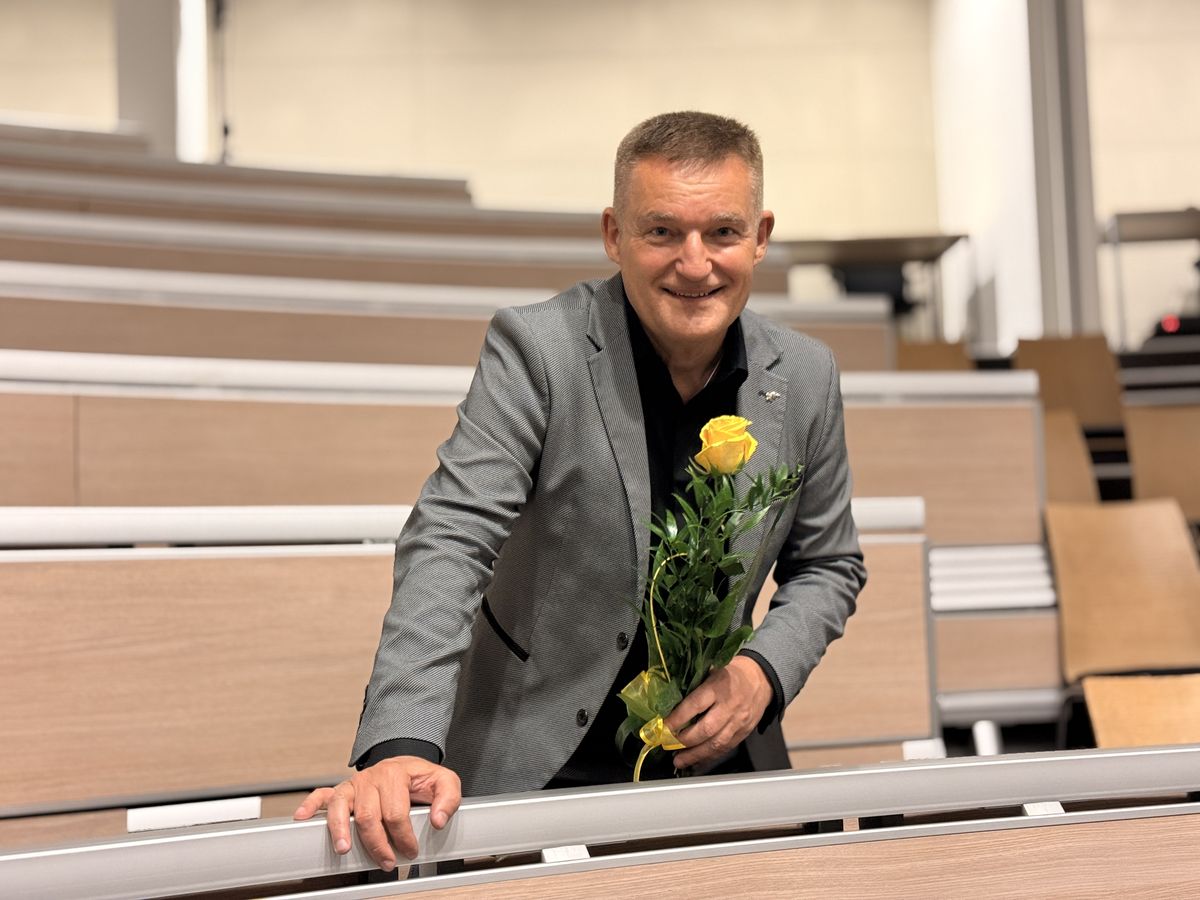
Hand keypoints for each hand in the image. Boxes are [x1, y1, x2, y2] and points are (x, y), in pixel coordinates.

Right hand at [293, 756, 461, 871]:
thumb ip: (448, 799)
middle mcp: (371, 778)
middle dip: (377, 844)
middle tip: (386, 862)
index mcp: (396, 774)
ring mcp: (354, 784)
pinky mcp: (342, 790)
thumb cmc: (420, 777)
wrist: (404, 764)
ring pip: (341, 807)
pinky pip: (321, 795)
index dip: (404, 836)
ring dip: (340, 830)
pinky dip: (310, 805)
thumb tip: (438, 820)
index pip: (396, 812)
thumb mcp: (444, 781)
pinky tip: (303, 817)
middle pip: (368, 815)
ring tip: (344, 849)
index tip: (410, 850)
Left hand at [665, 656, 771, 771]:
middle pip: (705, 730)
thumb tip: (670, 702)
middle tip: (668, 745)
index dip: (678, 719)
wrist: (761, 678)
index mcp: (718, 687)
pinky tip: (697, 761)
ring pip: (716, 744)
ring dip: (695, 755)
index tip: (663, 727)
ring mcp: (738, 722)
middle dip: (684, 741)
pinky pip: (725, 749)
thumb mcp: (711, 670)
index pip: (695, 705)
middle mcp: (729, 706)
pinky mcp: (744, 733)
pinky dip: (709, 757)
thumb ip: (694, 685)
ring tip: (679, 761)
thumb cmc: (731, 672)